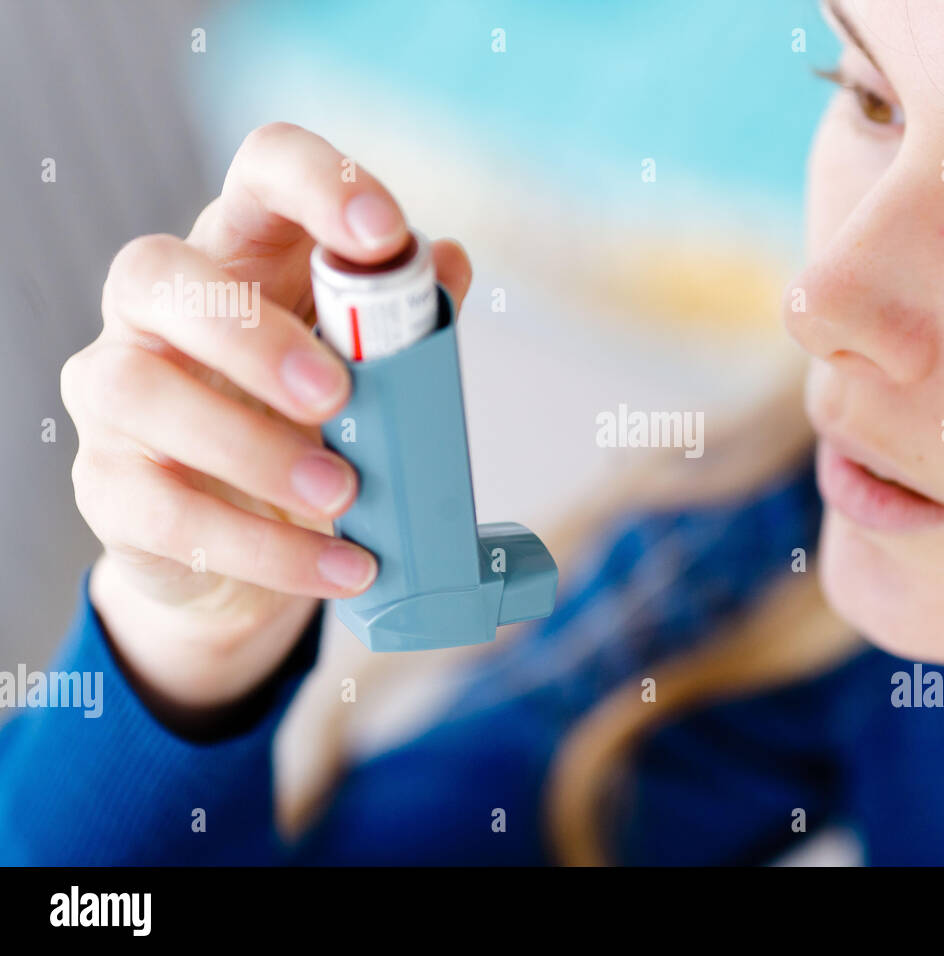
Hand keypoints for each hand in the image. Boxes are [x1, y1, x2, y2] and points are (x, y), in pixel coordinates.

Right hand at [61, 122, 472, 715]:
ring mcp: (115, 392)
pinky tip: (340, 568)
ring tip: (345, 496)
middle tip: (338, 395)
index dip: (318, 184)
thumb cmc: (320, 427)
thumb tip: (447, 260)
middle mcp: (159, 308)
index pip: (261, 171)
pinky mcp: (108, 485)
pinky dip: (262, 547)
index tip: (384, 234)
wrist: (259, 545)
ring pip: (141, 391)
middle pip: (162, 273)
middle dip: (254, 333)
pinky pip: (163, 511)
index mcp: (245, 253)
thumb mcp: (374, 372)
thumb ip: (407, 324)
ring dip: (252, 448)